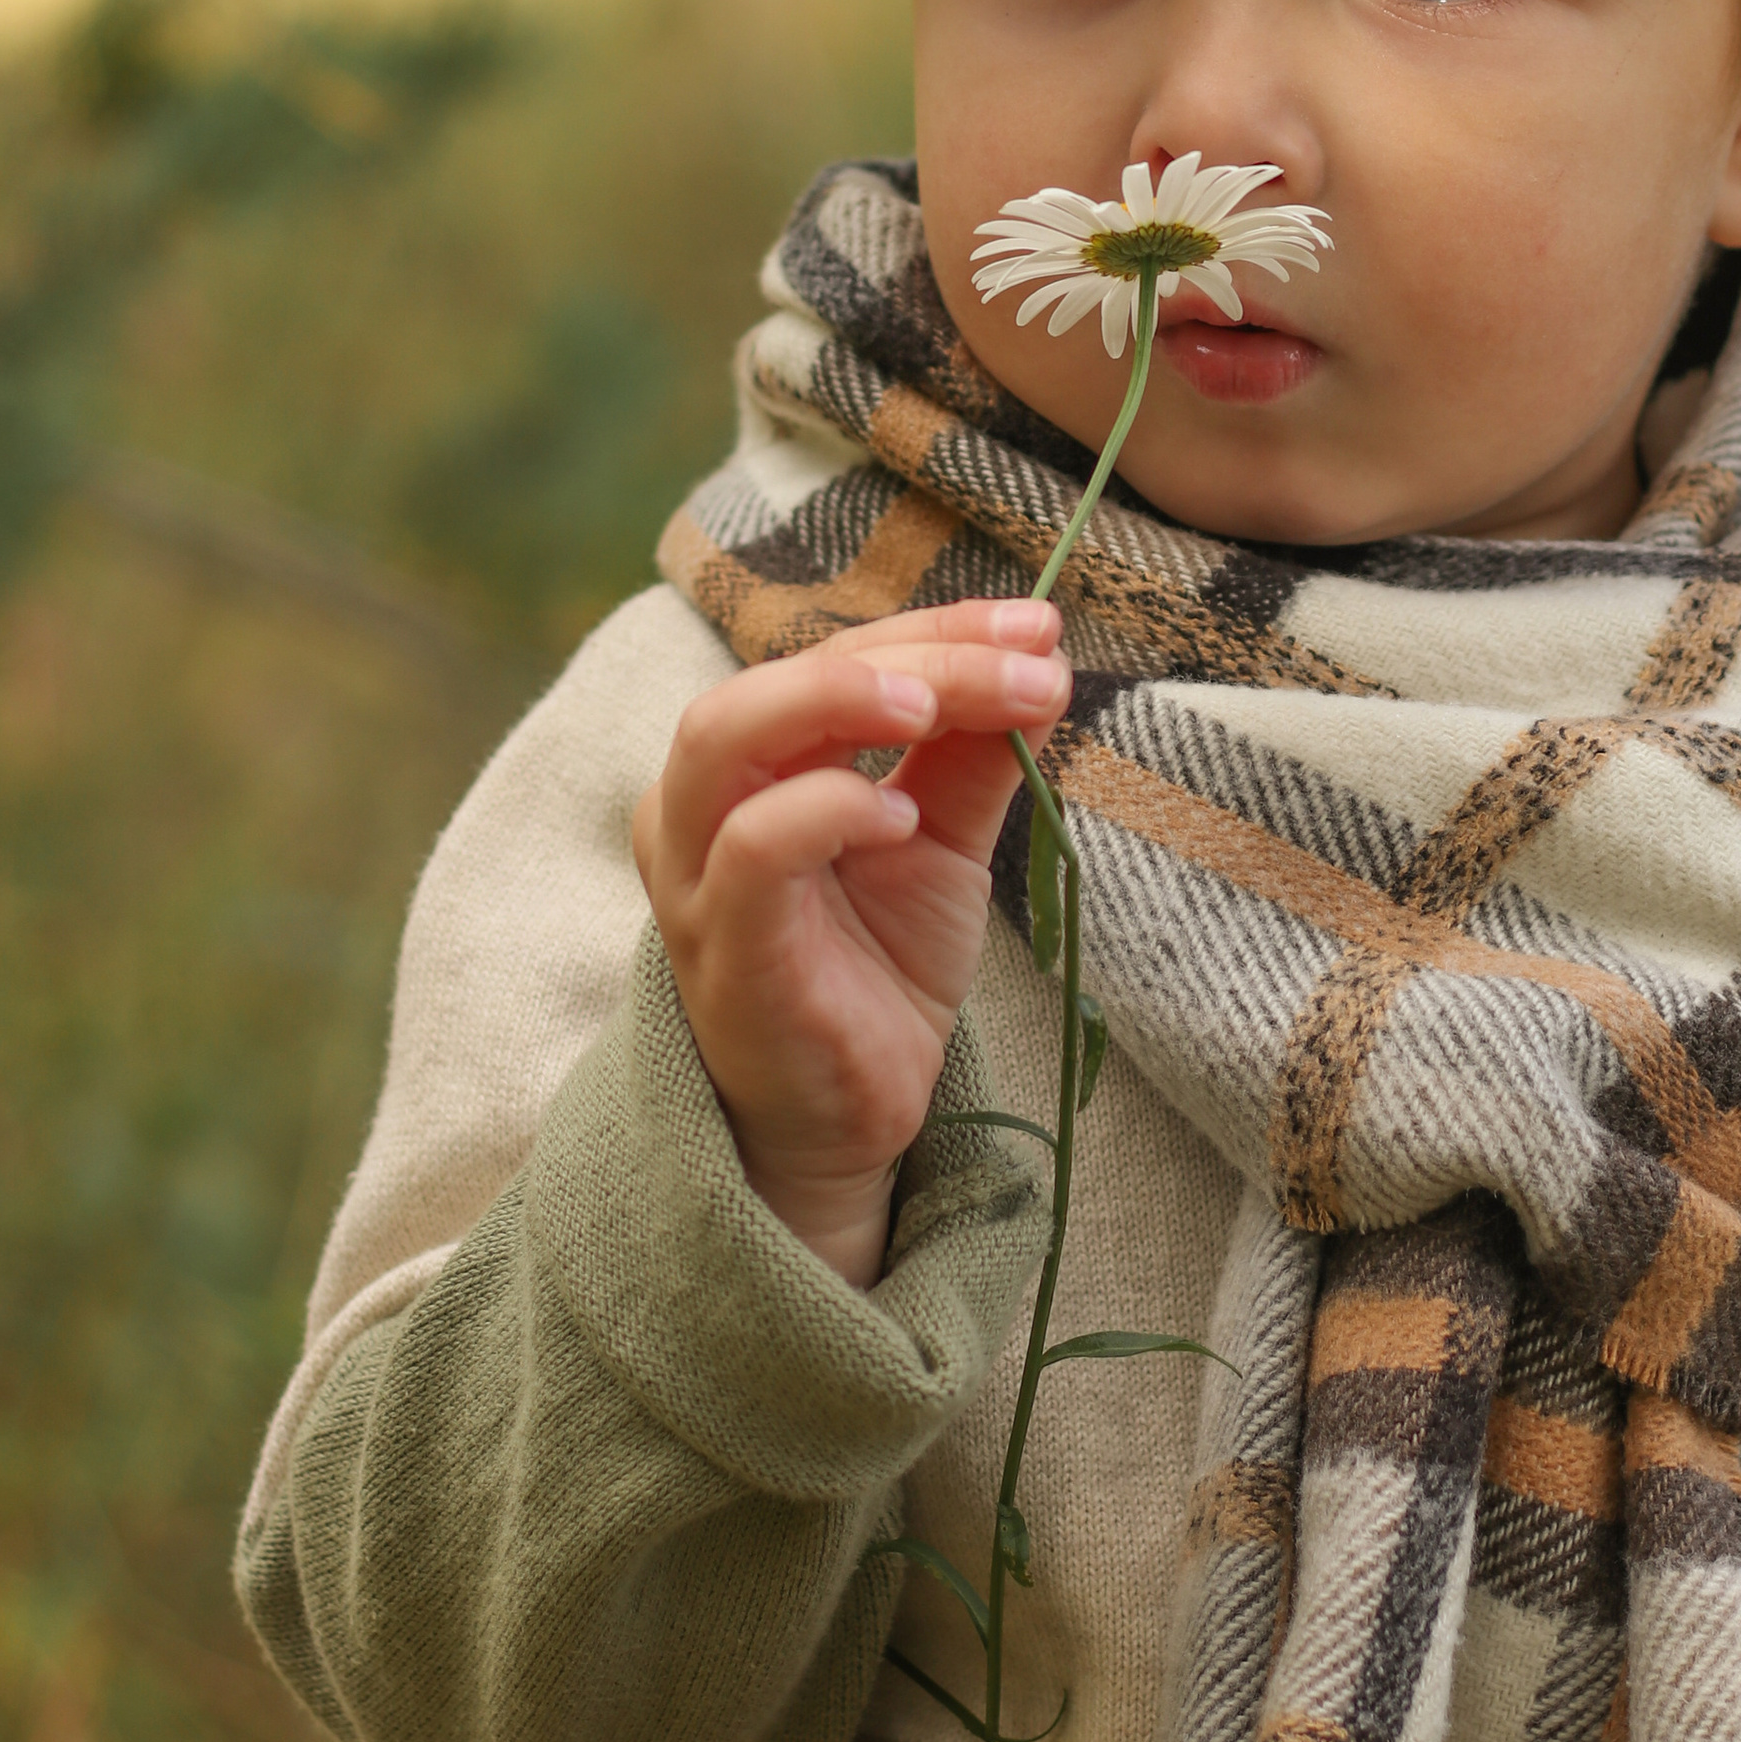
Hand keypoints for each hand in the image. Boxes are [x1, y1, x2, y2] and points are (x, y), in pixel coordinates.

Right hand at [633, 598, 1069, 1284]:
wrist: (855, 1115)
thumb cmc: (879, 965)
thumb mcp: (943, 841)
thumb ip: (974, 755)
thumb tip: (1042, 663)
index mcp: (749, 763)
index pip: (832, 657)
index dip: (937, 628)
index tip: (1038, 626)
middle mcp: (698, 803)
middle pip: (773, 681)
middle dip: (907, 654)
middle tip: (1020, 659)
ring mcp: (697, 876)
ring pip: (725, 737)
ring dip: (839, 700)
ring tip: (939, 708)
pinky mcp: (724, 947)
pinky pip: (752, 851)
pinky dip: (826, 810)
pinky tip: (900, 818)